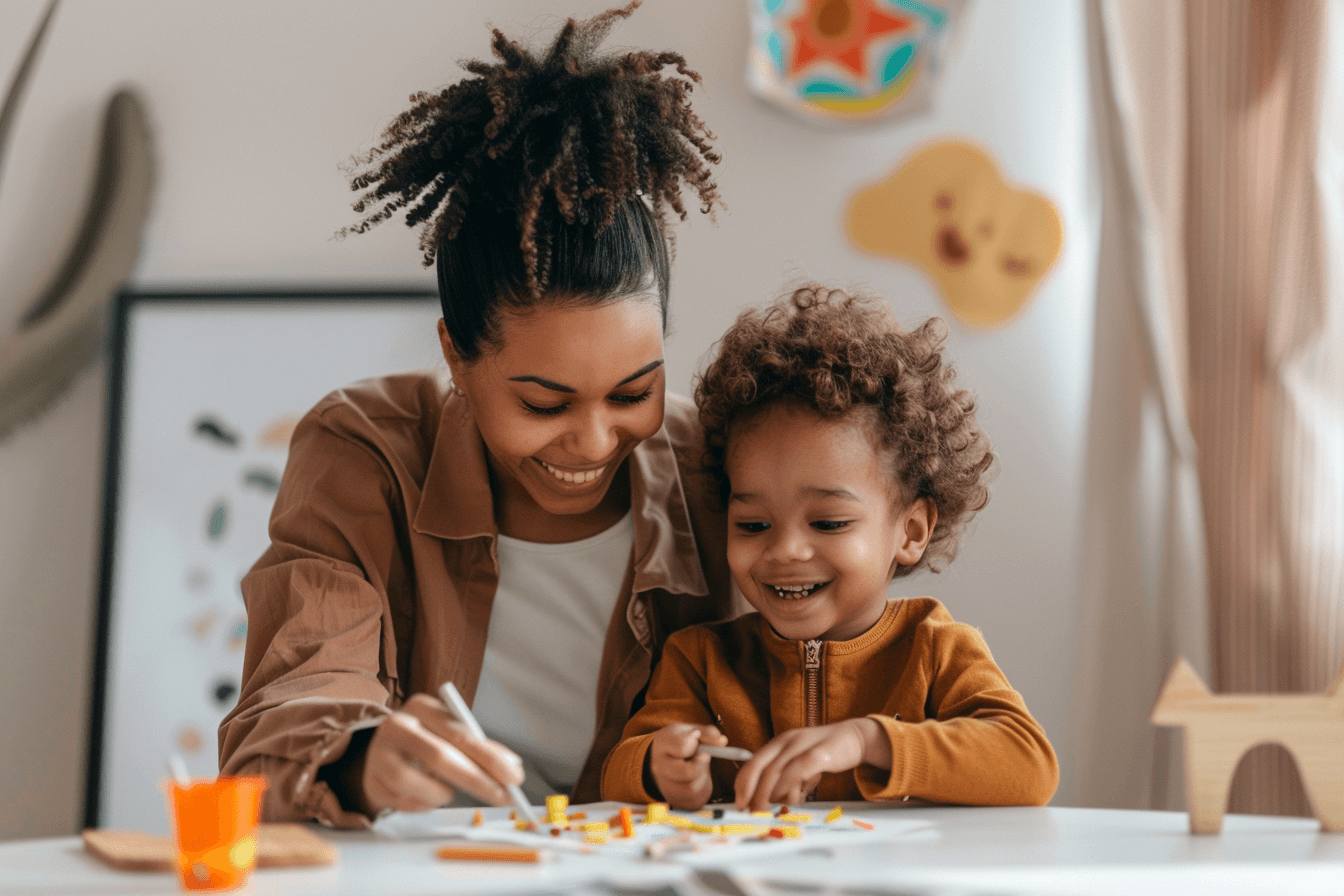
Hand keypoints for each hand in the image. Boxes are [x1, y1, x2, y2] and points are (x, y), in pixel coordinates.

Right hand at [358, 693, 523, 814]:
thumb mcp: (450, 734)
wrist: (381, 752)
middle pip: (440, 757)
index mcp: (420, 707)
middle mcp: (396, 726)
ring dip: (442, 793)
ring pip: (417, 783)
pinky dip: (425, 804)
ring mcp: (380, 755)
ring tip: (448, 791)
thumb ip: (480, 748)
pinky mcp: (372, 783)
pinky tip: (427, 796)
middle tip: (502, 797)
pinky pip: (405, 802)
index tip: (514, 777)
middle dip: (477, 781)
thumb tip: (512, 767)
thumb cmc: (426, 740)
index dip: (489, 757)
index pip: (460, 733)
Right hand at [648, 723, 727, 809]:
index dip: (695, 743)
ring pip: (692, 788)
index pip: (682, 746)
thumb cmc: (682, 742)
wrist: (667, 759)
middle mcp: (658, 766)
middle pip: (687, 773)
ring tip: (699, 767)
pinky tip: (697, 778)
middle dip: (702, 765)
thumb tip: (722, 741)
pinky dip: (701, 788)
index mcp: (662, 743)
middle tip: (704, 756)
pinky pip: (693, 799)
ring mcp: (664, 785)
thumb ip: (708, 733)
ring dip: (702, 777)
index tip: (696, 738)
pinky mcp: (673, 800)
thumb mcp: (693, 731)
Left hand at [733, 718, 889, 811]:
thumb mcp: (800, 762)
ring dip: (766, 794)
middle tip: (748, 811)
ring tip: (766, 811)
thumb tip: (771, 801)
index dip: (742, 783)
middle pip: (759, 766)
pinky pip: (797, 771)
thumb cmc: (825, 753)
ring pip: (775, 770)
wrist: (855, 737)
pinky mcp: (819, 754)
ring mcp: (802, 746)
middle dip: (749, 791)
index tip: (739, 803)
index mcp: (779, 742)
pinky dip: (787, 786)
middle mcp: (787, 741)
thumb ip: (786, 778)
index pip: (752, 762)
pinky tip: (786, 799)